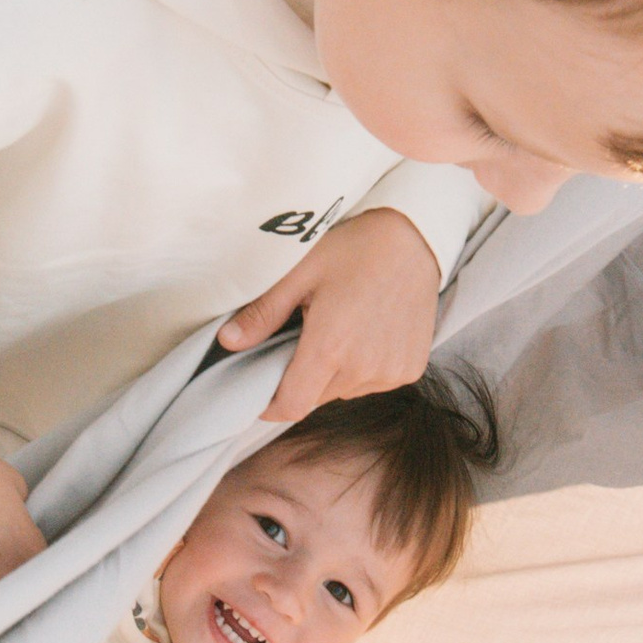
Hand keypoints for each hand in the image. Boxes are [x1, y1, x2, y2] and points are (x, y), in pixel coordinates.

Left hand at [218, 204, 440, 420]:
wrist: (415, 237)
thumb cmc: (354, 247)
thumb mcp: (299, 273)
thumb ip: (262, 313)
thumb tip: (227, 341)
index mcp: (331, 347)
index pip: (291, 406)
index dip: (270, 404)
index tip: (262, 388)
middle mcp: (364, 369)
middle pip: (316, 397)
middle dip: (301, 376)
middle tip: (304, 336)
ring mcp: (391, 372)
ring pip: (344, 391)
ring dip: (333, 372)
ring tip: (340, 328)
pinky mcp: (410, 369)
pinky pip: (372, 381)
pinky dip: (362, 366)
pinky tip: (366, 331)